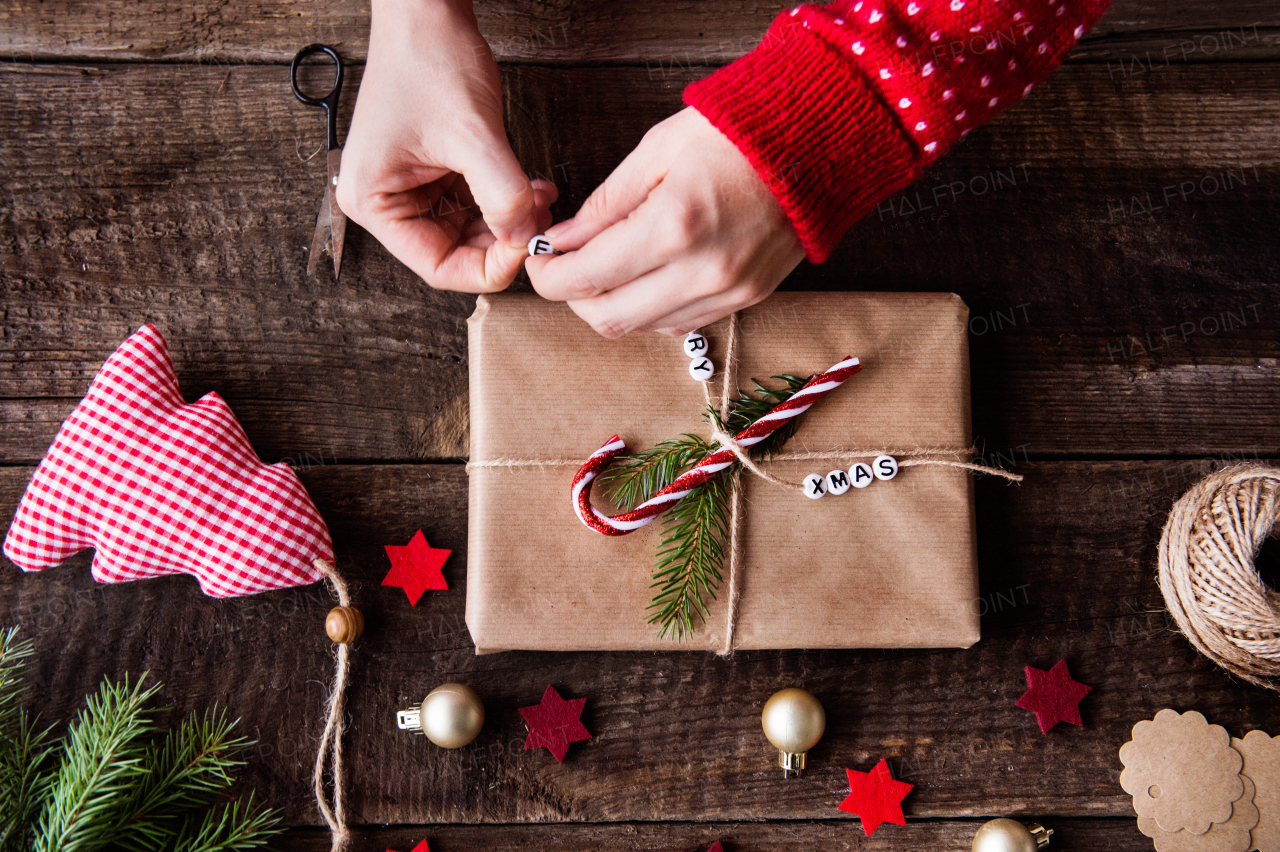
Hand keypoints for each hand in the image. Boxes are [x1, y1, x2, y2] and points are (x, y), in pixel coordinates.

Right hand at [336, 0, 555, 291]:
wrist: (426, 13)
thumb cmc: (428, 59)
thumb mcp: (472, 135)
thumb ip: (501, 194)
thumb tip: (524, 236)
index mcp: (374, 202)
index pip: (437, 266)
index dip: (488, 267)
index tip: (526, 249)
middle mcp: (387, 201)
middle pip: (455, 251)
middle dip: (504, 240)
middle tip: (540, 224)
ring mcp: (412, 187)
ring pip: (471, 230)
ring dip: (510, 220)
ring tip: (539, 201)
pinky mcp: (435, 172)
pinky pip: (475, 204)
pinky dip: (506, 200)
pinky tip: (531, 188)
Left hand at [525, 107, 803, 337]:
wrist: (821, 138)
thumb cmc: (739, 131)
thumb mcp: (658, 149)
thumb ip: (606, 204)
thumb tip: (564, 240)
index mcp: (674, 226)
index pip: (587, 279)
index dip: (548, 276)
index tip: (539, 257)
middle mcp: (703, 271)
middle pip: (609, 319)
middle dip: (575, 297)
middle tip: (566, 265)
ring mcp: (731, 292)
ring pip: (644, 328)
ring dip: (613, 304)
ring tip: (607, 265)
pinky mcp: (749, 298)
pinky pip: (682, 323)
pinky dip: (652, 308)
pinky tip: (648, 275)